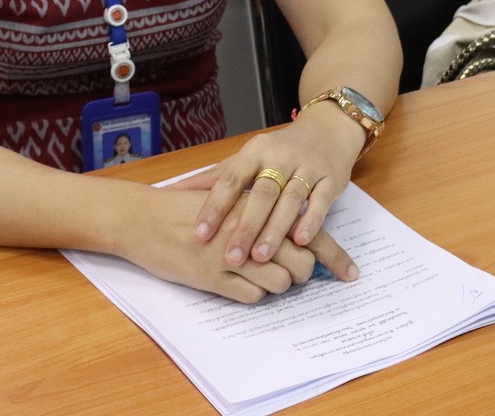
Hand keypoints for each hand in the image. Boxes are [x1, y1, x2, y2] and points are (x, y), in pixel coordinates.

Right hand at [115, 183, 339, 303]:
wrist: (143, 218)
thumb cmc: (187, 206)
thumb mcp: (230, 198)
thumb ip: (262, 208)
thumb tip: (298, 224)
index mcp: (259, 204)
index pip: (309, 231)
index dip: (334, 256)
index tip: (352, 274)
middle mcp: (251, 228)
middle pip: (300, 261)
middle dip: (302, 273)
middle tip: (294, 274)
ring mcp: (231, 255)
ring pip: (278, 282)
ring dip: (278, 286)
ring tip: (266, 278)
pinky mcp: (211, 277)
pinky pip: (249, 296)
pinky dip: (253, 295)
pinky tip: (241, 284)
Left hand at [183, 110, 367, 276]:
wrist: (328, 130)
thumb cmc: (279, 152)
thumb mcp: (245, 159)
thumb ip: (212, 178)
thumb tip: (168, 192)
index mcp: (255, 152)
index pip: (230, 179)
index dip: (214, 207)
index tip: (199, 234)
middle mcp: (281, 156)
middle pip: (261, 193)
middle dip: (245, 226)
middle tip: (231, 257)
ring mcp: (308, 166)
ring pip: (290, 199)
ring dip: (275, 229)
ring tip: (261, 257)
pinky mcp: (331, 178)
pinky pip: (320, 201)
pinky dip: (311, 220)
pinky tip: (300, 241)